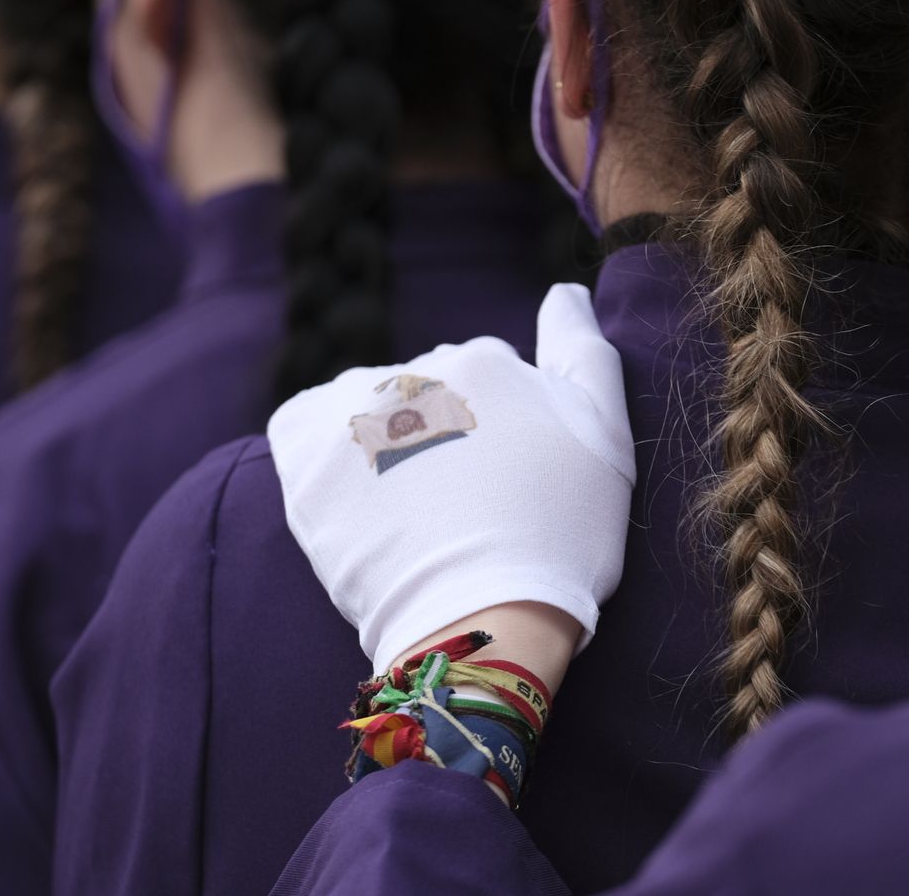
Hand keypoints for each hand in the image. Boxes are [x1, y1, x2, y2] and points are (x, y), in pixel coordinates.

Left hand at [269, 284, 635, 675]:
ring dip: (379, 441)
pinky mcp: (304, 452)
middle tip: (457, 508)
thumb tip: (563, 291)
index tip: (503, 484)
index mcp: (487, 361)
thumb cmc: (562, 539)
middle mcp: (415, 370)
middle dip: (437, 435)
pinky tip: (351, 495)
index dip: (496, 433)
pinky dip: (321, 452)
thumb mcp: (607, 436)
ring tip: (403, 511)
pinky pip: (301, 426)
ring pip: (365, 407)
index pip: (484, 379)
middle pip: (423, 391)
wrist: (486, 618)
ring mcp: (354, 410)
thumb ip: (584, 352)